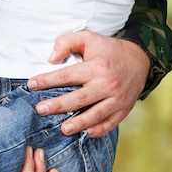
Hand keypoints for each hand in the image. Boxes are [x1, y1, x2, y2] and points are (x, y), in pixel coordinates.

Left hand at [28, 31, 148, 137]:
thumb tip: (51, 58)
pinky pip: (110, 123)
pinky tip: (86, 133)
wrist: (139, 59)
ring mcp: (117, 99)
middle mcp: (107, 84)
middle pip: (79, 99)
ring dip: (79, 124)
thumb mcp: (88, 37)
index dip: (47, 80)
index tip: (31, 84)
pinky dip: (99, 130)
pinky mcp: (124, 109)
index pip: (67, 75)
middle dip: (58, 105)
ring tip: (63, 129)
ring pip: (95, 115)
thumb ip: (67, 42)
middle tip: (40, 110)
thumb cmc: (108, 49)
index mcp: (96, 66)